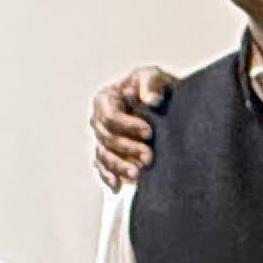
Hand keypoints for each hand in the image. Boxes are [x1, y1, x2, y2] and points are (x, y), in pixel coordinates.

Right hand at [90, 68, 170, 189]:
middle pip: (107, 138)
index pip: (110, 116)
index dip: (128, 125)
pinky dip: (108, 176)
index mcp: (106, 99)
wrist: (163, 104)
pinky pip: (102, 167)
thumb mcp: (154, 77)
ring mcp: (102, 138)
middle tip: (149, 157)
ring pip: (104, 155)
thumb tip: (151, 100)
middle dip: (128, 149)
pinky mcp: (107, 153)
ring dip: (120, 166)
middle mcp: (99, 120)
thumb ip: (151, 83)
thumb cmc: (155, 88)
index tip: (148, 132)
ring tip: (138, 175)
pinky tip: (119, 185)